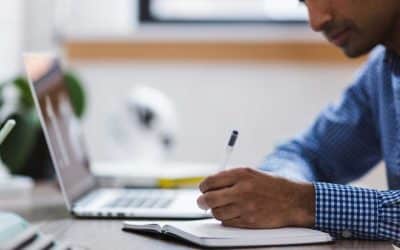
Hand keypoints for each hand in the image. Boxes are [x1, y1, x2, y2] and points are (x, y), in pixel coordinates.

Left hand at [197, 167, 314, 228]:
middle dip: (202, 201)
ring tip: (222, 207)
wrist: (294, 201)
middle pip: (209, 199)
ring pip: (216, 212)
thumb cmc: (272, 186)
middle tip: (203, 202)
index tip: (204, 189)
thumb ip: (230, 178)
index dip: (203, 187)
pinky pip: (227, 222)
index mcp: (241, 174)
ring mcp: (245, 207)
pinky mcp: (248, 221)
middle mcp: (241, 189)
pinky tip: (232, 213)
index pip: (210, 181)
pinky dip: (226, 219)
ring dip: (215, 211)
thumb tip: (209, 186)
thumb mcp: (251, 173)